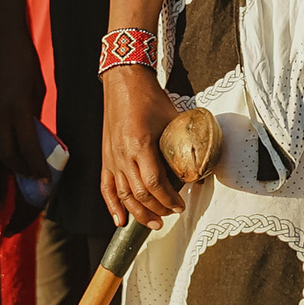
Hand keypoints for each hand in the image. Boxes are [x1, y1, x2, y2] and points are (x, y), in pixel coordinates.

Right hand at [0, 22, 48, 172]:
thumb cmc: (24, 56)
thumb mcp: (39, 85)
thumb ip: (36, 110)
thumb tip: (36, 130)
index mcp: (17, 107)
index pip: (28, 147)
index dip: (37, 166)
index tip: (46, 179)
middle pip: (7, 153)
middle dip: (21, 169)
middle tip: (35, 178)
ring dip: (10, 158)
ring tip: (25, 165)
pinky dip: (2, 141)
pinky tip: (12, 143)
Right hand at [98, 65, 189, 225]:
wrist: (124, 81)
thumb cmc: (149, 98)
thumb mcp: (172, 119)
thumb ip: (183, 142)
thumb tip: (198, 162)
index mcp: (140, 145)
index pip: (154, 183)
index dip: (168, 200)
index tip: (180, 206)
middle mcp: (123, 154)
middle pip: (139, 194)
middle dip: (157, 209)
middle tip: (170, 215)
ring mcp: (111, 157)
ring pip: (123, 195)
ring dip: (138, 213)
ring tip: (153, 223)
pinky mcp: (105, 157)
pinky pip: (106, 187)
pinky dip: (112, 206)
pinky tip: (119, 221)